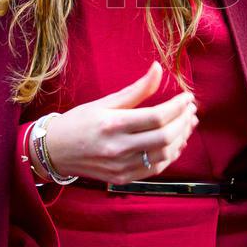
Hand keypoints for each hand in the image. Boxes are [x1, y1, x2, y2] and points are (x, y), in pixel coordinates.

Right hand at [35, 62, 197, 184]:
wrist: (55, 150)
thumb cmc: (79, 121)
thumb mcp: (105, 101)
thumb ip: (136, 89)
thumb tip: (158, 68)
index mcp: (113, 124)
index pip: (157, 117)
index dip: (178, 107)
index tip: (187, 97)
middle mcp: (118, 148)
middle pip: (165, 137)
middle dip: (184, 122)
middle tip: (191, 110)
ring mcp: (121, 166)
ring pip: (164, 155)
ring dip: (182, 138)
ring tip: (188, 123)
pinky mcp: (122, 178)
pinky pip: (155, 168)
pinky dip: (170, 155)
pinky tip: (176, 142)